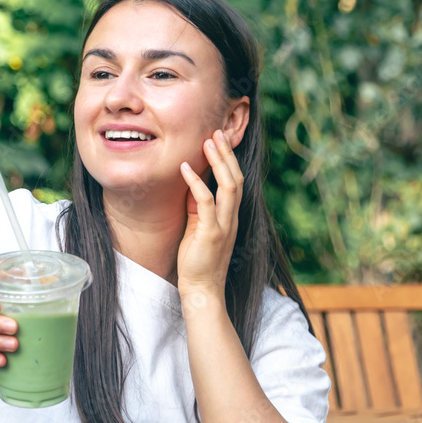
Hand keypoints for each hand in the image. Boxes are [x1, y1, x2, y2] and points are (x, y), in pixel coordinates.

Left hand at [176, 129, 242, 301]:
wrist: (202, 289)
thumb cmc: (197, 260)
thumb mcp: (198, 227)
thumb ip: (198, 207)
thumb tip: (193, 184)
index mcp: (230, 216)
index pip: (234, 181)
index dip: (228, 160)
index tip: (219, 140)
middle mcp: (232, 218)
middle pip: (236, 178)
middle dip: (227, 154)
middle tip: (216, 132)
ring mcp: (224, 225)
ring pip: (228, 186)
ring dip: (218, 162)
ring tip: (208, 141)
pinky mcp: (211, 234)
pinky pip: (206, 203)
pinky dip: (196, 183)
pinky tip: (185, 168)